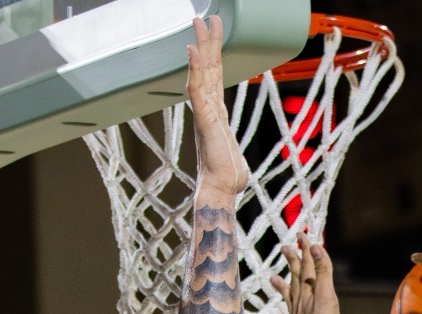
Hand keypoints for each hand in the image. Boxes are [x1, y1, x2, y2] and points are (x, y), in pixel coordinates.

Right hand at [186, 15, 247, 199]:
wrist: (221, 187)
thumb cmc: (227, 172)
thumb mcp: (229, 145)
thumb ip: (224, 135)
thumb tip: (227, 142)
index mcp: (214, 110)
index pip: (214, 74)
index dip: (213, 53)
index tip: (214, 31)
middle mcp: (208, 107)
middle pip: (207, 67)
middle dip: (207, 41)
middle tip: (206, 17)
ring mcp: (205, 111)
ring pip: (202, 72)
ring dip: (201, 46)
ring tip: (200, 24)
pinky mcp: (205, 119)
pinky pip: (198, 89)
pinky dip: (194, 69)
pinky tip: (193, 52)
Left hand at [272, 241, 339, 313]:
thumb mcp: (327, 295)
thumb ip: (322, 272)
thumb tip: (314, 247)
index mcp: (307, 292)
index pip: (306, 265)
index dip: (304, 249)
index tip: (300, 234)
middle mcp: (298, 303)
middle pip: (294, 279)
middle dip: (292, 262)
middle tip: (285, 247)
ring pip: (287, 299)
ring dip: (282, 287)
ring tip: (273, 278)